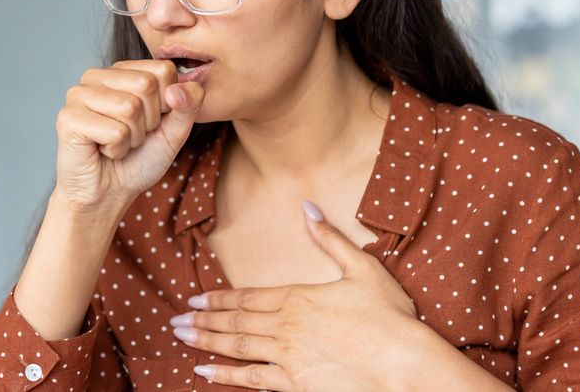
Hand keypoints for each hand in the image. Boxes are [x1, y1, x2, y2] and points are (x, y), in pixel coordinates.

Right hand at [54, 59, 204, 212]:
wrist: (108, 194)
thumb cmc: (139, 160)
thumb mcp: (175, 130)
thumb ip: (189, 104)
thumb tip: (177, 88)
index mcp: (122, 71)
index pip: (164, 70)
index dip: (167, 104)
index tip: (149, 122)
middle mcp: (97, 76)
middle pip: (146, 85)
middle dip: (148, 122)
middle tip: (130, 135)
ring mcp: (79, 94)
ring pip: (129, 107)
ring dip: (132, 138)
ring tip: (115, 144)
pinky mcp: (68, 117)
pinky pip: (114, 131)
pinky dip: (117, 150)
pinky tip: (101, 151)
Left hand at [167, 200, 426, 390]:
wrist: (405, 363)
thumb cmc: (390, 317)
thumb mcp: (362, 268)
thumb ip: (330, 238)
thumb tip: (308, 206)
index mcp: (298, 297)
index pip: (247, 297)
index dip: (217, 299)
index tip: (194, 300)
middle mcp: (285, 326)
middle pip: (234, 321)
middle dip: (201, 320)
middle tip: (174, 321)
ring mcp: (287, 356)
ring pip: (235, 346)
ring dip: (205, 341)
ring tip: (181, 338)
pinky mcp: (295, 384)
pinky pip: (251, 379)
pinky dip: (225, 376)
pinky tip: (204, 373)